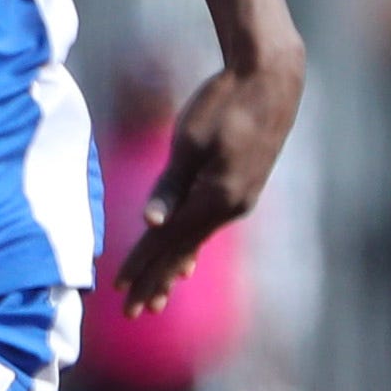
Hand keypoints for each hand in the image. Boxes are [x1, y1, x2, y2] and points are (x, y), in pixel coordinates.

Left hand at [115, 52, 303, 316]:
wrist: (271, 78)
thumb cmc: (224, 103)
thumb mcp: (188, 141)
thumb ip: (169, 185)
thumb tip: (152, 224)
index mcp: (214, 198)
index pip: (166, 241)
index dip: (141, 265)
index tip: (118, 289)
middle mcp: (229, 207)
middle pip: (182, 252)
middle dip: (155, 282)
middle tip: (132, 312)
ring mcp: (239, 199)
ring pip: (197, 243)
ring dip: (173, 270)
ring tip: (157, 299)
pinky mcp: (241, 188)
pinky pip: (209, 228)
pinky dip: (192, 249)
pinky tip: (185, 264)